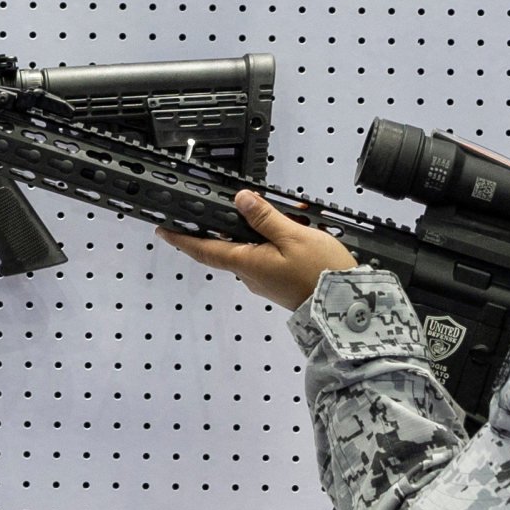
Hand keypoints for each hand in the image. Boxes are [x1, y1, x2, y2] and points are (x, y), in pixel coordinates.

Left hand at [158, 189, 358, 311]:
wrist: (346, 309)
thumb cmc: (320, 274)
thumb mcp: (293, 236)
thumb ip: (265, 217)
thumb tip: (240, 200)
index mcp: (246, 263)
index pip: (204, 249)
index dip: (181, 239)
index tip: (163, 230)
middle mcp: (249, 275)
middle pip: (227, 246)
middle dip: (228, 224)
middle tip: (232, 205)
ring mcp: (263, 281)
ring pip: (249, 250)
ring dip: (255, 231)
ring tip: (276, 213)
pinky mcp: (278, 283)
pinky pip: (265, 257)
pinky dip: (270, 241)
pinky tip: (288, 230)